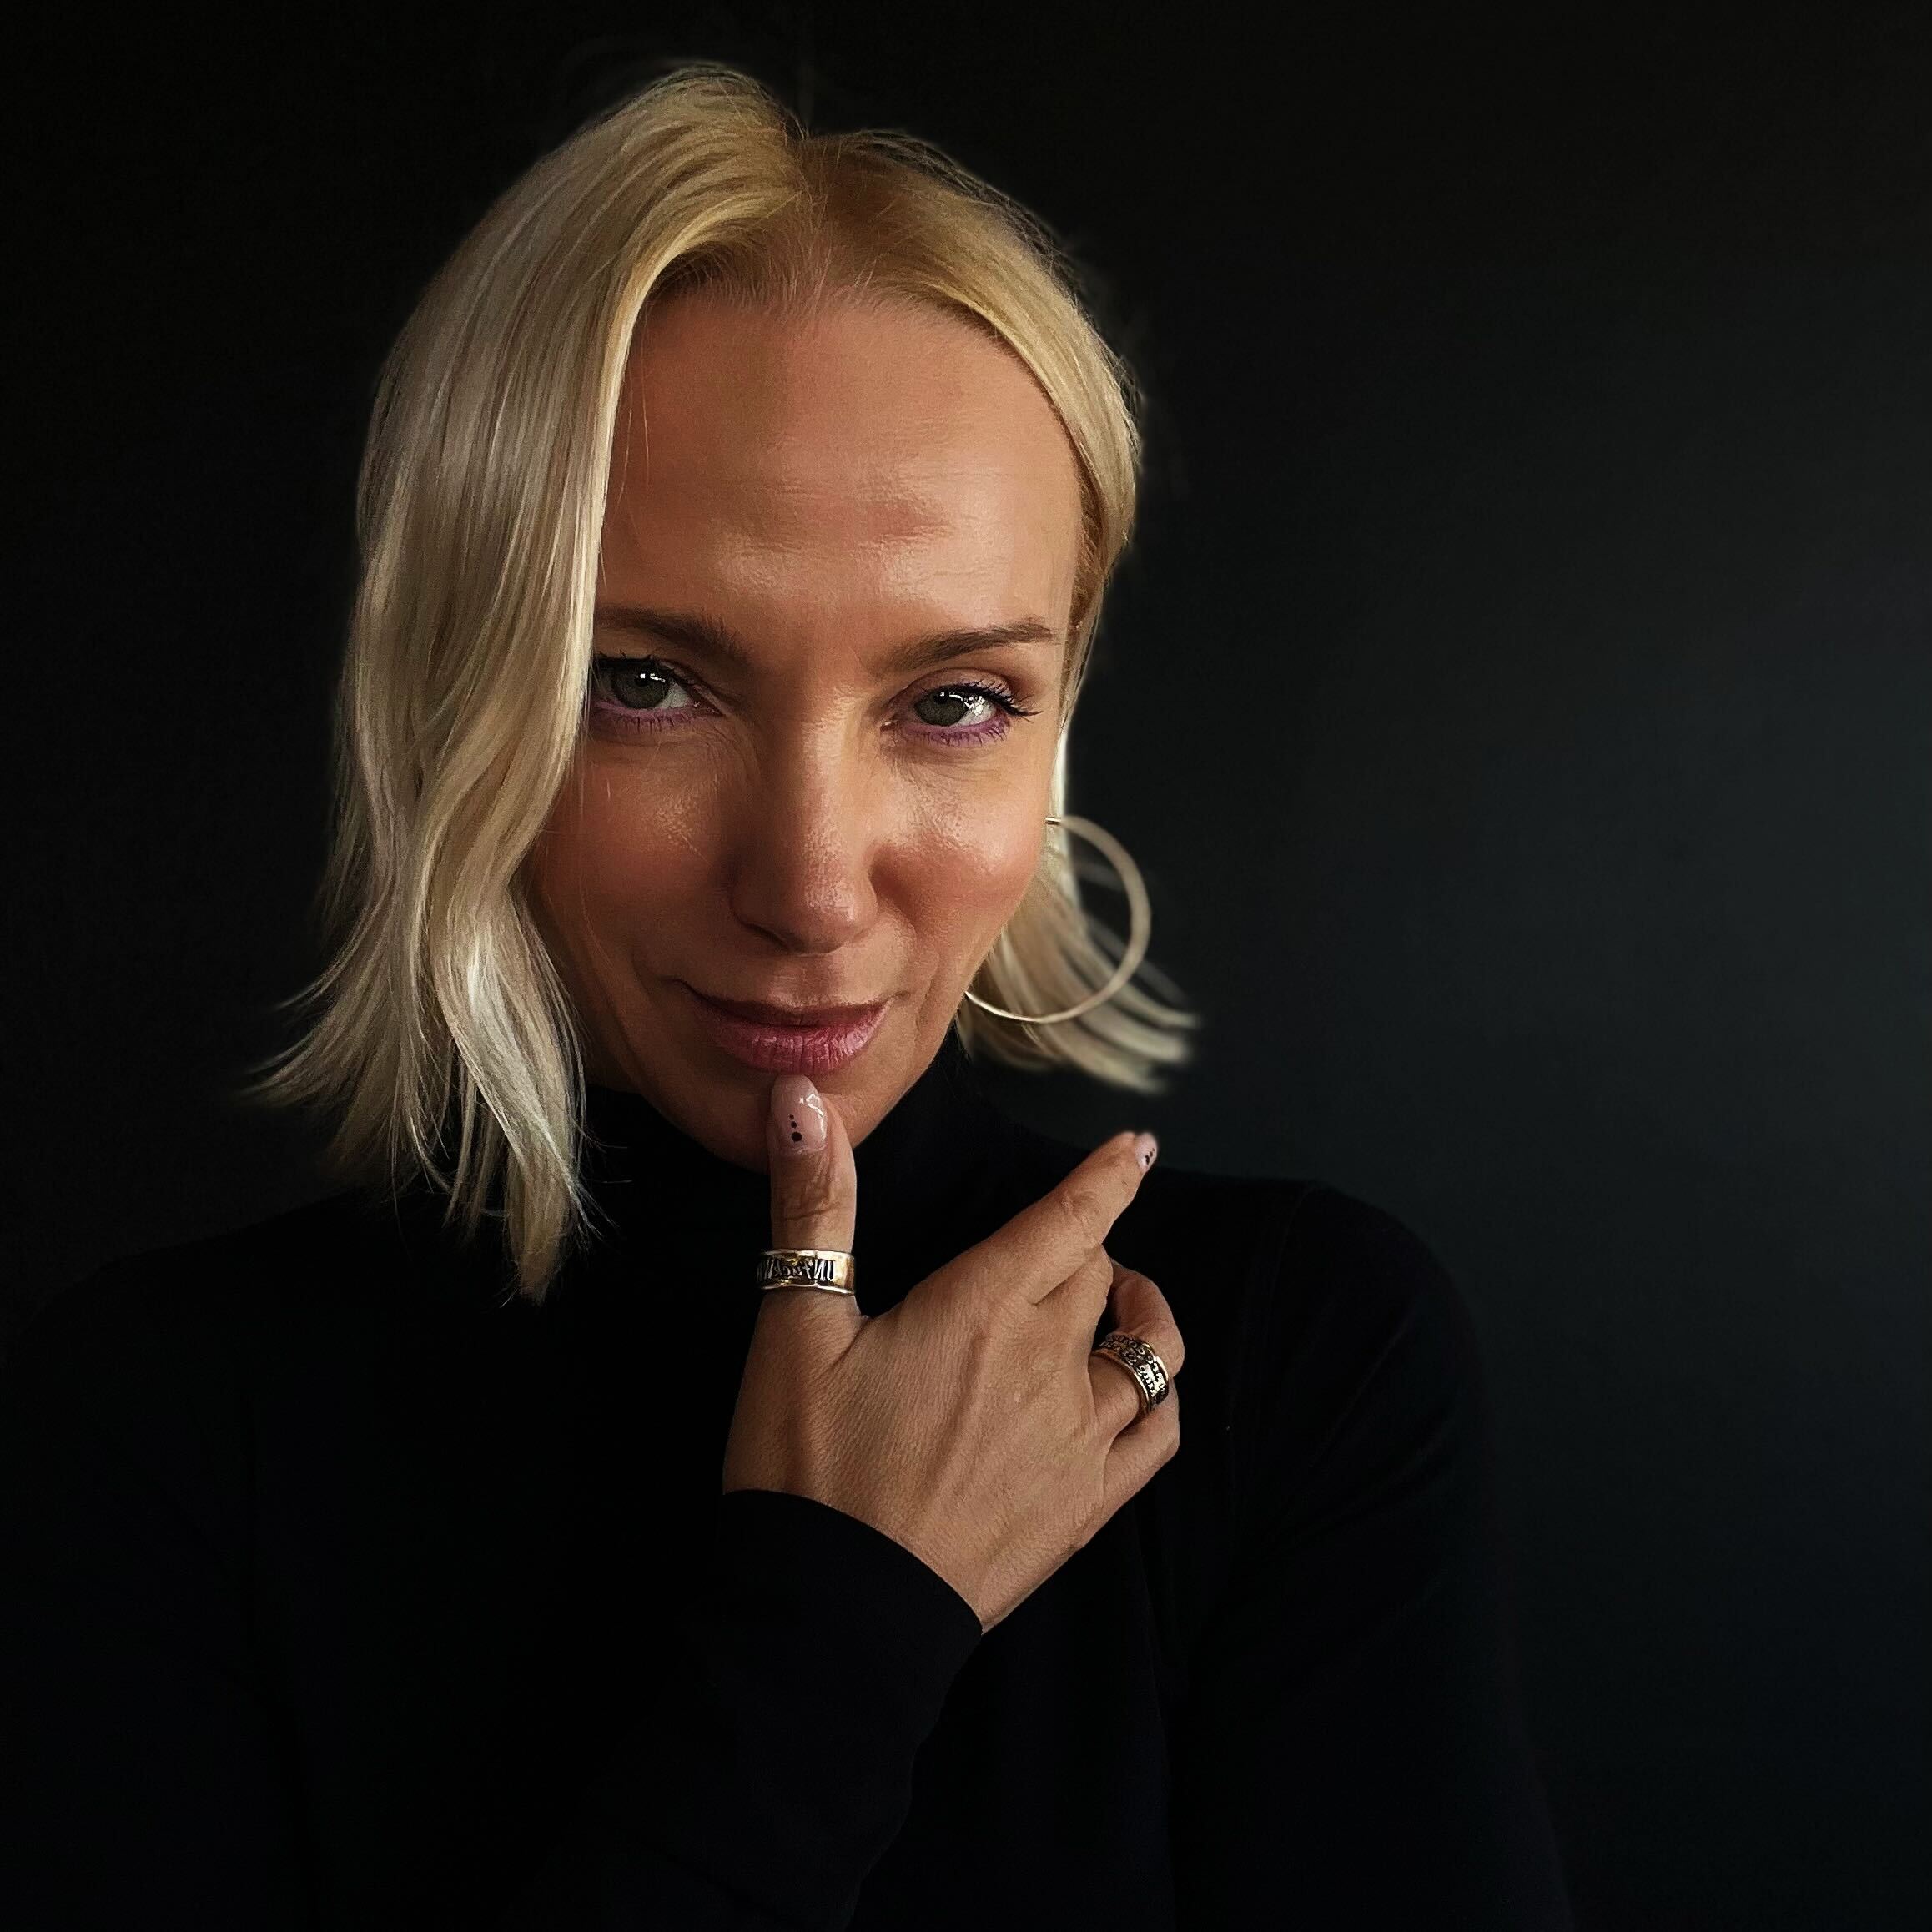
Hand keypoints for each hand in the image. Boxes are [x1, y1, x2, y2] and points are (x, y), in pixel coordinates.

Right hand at [721, 1071, 1184, 1631]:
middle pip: (1098, 1271)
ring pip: (1146, 1345)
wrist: (836, 1613)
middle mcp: (1049, 1360)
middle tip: (1055, 1242)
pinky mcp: (1088, 1504)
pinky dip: (1158, 1394)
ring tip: (1120, 1297)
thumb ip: (814, 1205)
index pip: (1073, 1215)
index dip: (1109, 1173)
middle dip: (1083, 1243)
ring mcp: (1080, 1436)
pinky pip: (1160, 1432)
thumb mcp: (794, 1328)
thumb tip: (802, 1101)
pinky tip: (1136, 1388)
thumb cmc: (807, 1466)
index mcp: (983, 1305)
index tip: (1135, 1144)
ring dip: (1137, 1309)